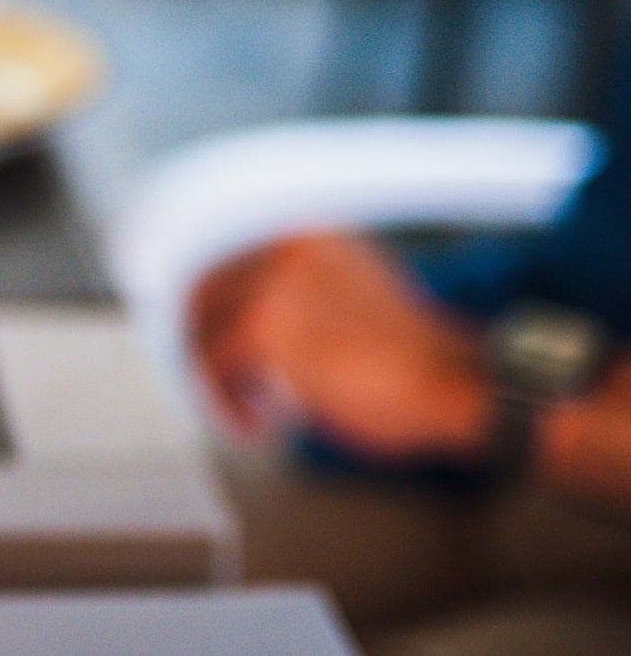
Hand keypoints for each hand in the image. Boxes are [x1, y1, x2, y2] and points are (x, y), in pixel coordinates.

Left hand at [189, 232, 491, 462]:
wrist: (454, 382)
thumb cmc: (412, 356)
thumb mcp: (349, 296)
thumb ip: (298, 294)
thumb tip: (243, 317)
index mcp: (306, 234)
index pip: (228, 264)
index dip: (213, 311)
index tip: (208, 342)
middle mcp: (282, 247)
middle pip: (205, 294)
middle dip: (203, 344)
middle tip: (219, 382)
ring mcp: (271, 283)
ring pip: (204, 333)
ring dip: (217, 378)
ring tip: (247, 409)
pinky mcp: (265, 327)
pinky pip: (217, 368)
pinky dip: (228, 401)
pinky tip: (256, 423)